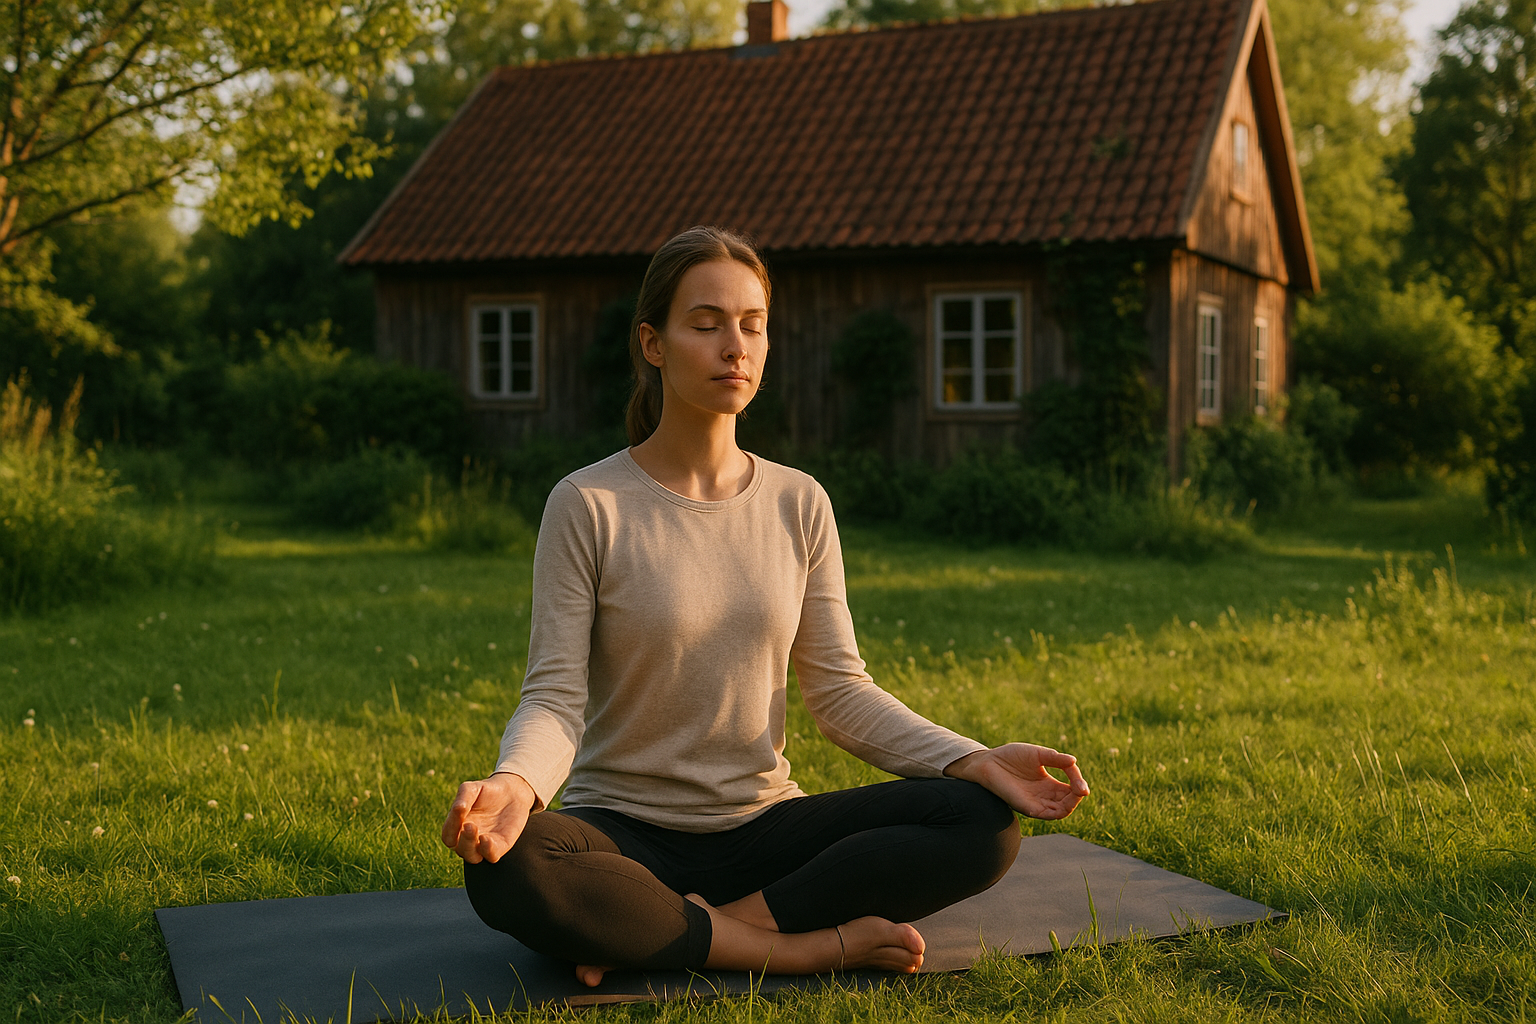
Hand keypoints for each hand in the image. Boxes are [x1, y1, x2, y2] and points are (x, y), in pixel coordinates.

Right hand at [441, 772, 538, 863]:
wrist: (512, 791)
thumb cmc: (487, 791)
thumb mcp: (472, 789)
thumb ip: (463, 797)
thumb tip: (457, 809)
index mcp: (458, 827)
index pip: (448, 836)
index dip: (450, 829)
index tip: (458, 813)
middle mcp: (469, 839)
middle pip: (459, 849)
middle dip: (464, 840)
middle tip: (470, 826)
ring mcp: (484, 845)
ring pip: (473, 858)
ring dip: (472, 849)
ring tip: (479, 834)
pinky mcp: (501, 846)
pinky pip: (492, 856)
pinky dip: (488, 851)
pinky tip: (487, 839)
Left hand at [944, 743, 1089, 820]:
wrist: (987, 762)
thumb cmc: (1010, 756)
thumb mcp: (1037, 754)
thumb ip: (1055, 758)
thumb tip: (1074, 761)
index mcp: (1048, 783)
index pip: (1071, 788)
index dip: (1079, 784)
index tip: (1082, 782)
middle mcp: (1044, 795)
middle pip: (1069, 802)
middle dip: (1078, 796)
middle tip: (1081, 789)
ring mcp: (1036, 802)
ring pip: (1061, 811)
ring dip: (1072, 804)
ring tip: (1077, 793)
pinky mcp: (1026, 807)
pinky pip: (1046, 814)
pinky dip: (1058, 811)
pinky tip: (1064, 801)